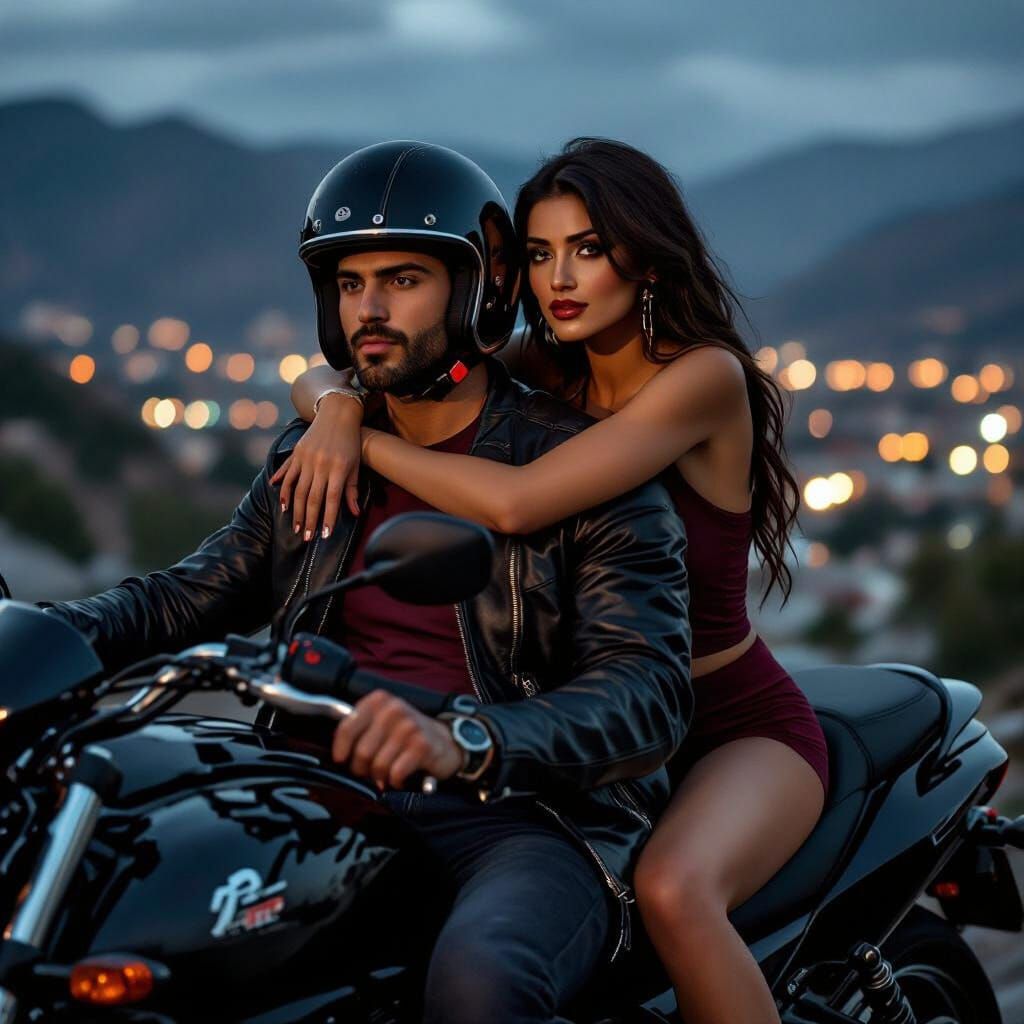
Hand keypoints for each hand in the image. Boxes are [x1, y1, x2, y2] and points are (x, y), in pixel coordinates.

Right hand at [270, 393, 363, 539]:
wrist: (337, 415)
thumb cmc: (350, 443)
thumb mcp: (355, 466)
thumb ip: (352, 490)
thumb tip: (355, 513)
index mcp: (338, 468)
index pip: (332, 499)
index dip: (327, 518)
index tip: (324, 535)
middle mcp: (320, 464)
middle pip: (312, 497)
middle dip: (309, 519)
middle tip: (306, 537)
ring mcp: (306, 458)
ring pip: (298, 490)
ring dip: (296, 511)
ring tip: (296, 527)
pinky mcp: (297, 453)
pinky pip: (288, 474)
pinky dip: (284, 489)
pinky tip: (283, 504)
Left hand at [331, 690, 462, 788]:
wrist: (445, 741)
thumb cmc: (407, 735)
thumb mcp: (382, 721)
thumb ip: (359, 728)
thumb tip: (337, 753)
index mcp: (378, 701)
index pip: (347, 728)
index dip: (341, 749)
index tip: (342, 760)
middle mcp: (393, 709)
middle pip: (362, 752)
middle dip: (363, 769)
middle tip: (371, 772)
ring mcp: (409, 727)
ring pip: (378, 765)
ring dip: (380, 777)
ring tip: (387, 774)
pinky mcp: (421, 746)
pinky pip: (395, 773)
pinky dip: (396, 781)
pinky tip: (401, 777)